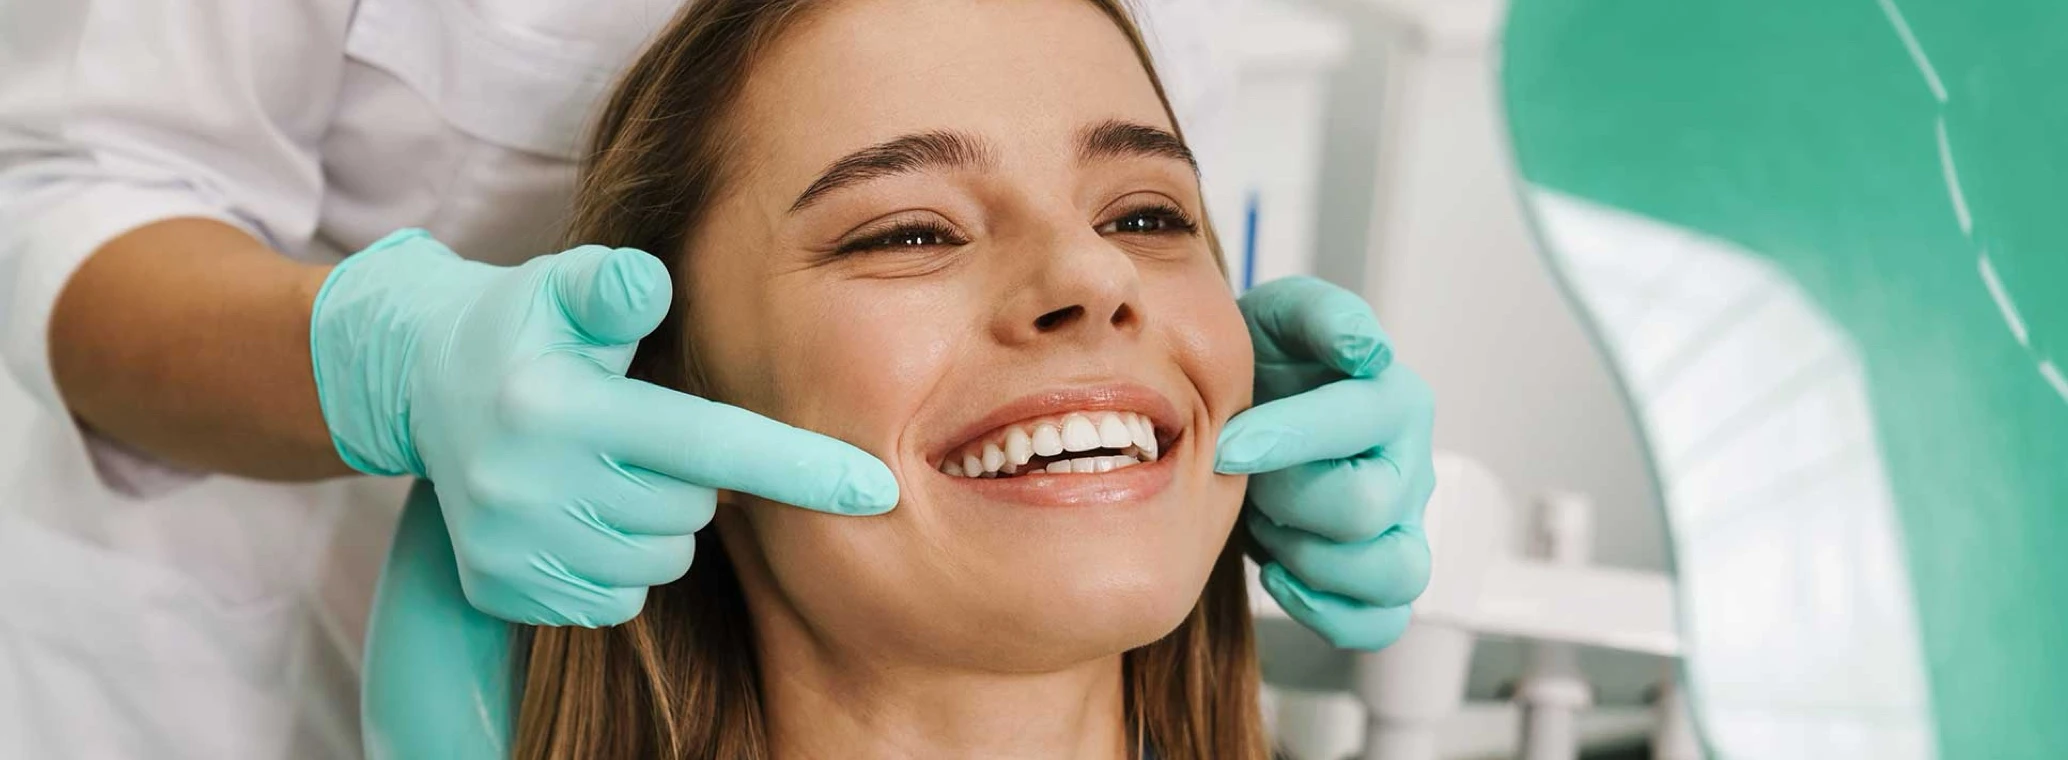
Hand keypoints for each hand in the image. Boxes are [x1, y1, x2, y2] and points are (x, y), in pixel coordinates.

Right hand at [311, 230, 897, 626]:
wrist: (418, 382)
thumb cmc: (525, 325)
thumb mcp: (562, 286)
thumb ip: (615, 285)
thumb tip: (652, 282)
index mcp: (557, 408)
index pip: (706, 446)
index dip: (799, 467)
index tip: (877, 490)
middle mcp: (528, 487)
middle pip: (689, 510)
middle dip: (693, 476)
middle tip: (644, 430)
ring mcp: (513, 549)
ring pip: (659, 563)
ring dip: (657, 522)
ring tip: (608, 467)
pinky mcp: (502, 590)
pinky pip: (614, 600)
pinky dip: (617, 563)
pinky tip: (580, 511)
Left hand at [1218, 277, 1435, 649]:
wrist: (1249, 408)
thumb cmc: (1267, 364)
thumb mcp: (1282, 316)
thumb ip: (1322, 316)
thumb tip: (1366, 350)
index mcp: (1395, 400)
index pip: (1358, 424)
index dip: (1284, 438)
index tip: (1225, 446)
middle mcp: (1410, 466)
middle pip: (1367, 508)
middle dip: (1288, 498)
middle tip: (1248, 480)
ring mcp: (1402, 527)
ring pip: (1393, 575)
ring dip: (1312, 559)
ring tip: (1270, 526)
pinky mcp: (1380, 574)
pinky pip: (1382, 621)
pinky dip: (1330, 612)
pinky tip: (1280, 575)